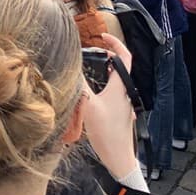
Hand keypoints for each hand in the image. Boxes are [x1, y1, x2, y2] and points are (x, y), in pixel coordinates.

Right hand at [81, 33, 136, 172]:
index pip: (124, 57)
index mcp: (121, 86)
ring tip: (91, 65)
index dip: (115, 43)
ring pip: (117, 78)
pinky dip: (104, 82)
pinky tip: (93, 89)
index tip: (102, 36)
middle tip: (93, 50)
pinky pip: (114, 89)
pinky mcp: (120, 111)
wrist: (119, 158)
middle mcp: (125, 91)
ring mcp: (124, 102)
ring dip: (105, 68)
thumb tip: (70, 68)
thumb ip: (80, 85)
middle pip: (121, 66)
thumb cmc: (107, 133)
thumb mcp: (89, 106)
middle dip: (107, 54)